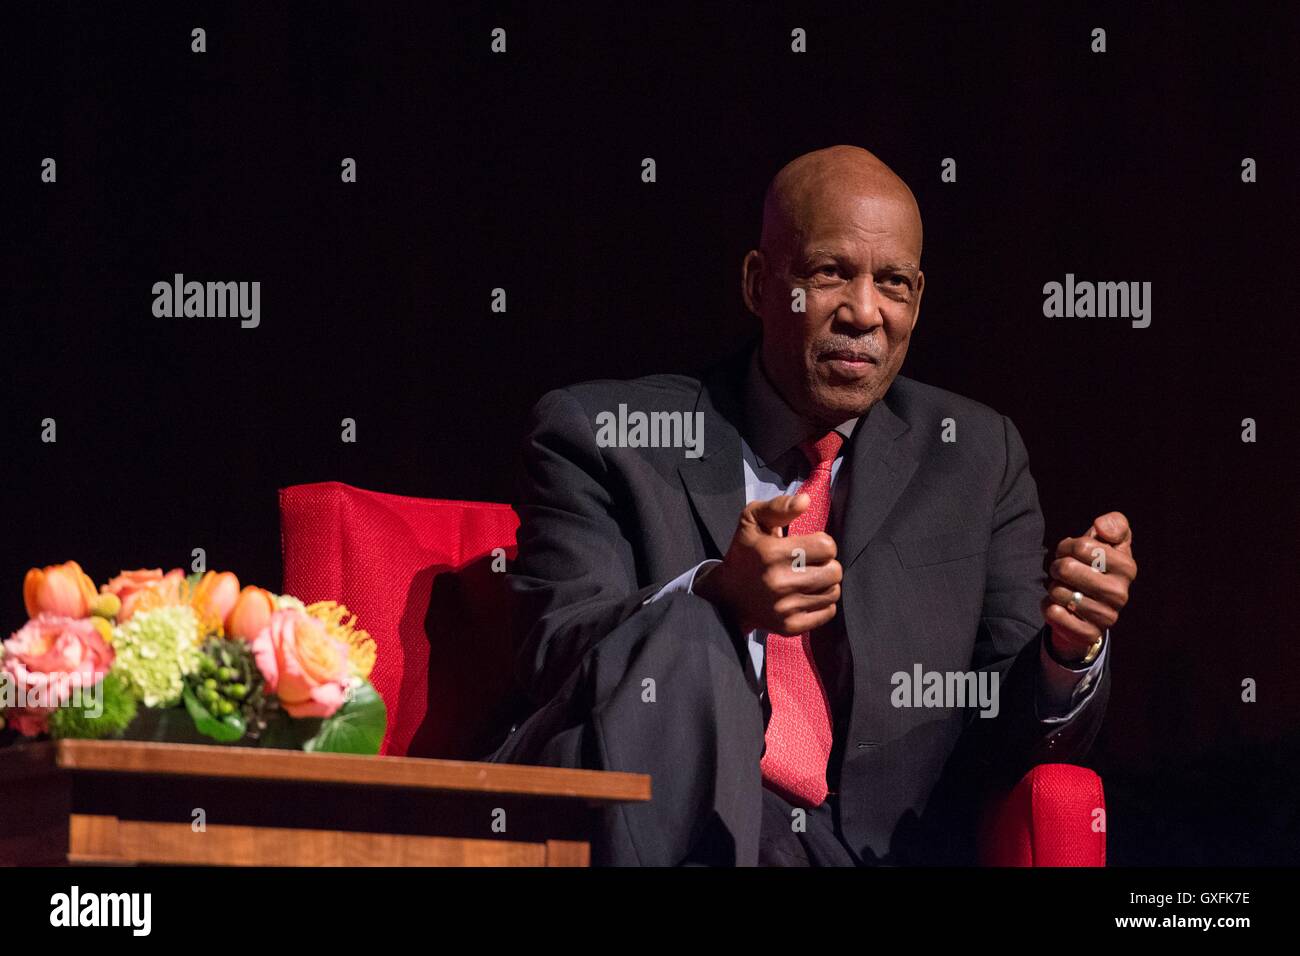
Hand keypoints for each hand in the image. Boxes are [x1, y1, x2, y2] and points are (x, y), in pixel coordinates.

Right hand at [694, 494, 841, 636]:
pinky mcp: (790, 627)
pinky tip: (805, 596)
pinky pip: (828, 612)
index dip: (822, 543)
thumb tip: (806, 501)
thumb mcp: (751, 520)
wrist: (726, 597)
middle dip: (826, 564)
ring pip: (833, 592)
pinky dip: (822, 603)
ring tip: (807, 580)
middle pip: (835, 571)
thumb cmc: (745, 553)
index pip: (826, 546)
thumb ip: (778, 507)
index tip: (808, 546)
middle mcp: (779, 582)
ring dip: (825, 584)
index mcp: (772, 553)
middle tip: (810, 564)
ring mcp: (785, 608)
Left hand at [1041, 511, 1136, 662]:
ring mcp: (1107, 617)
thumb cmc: (1096, 566)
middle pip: (1066, 568)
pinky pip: (1055, 615)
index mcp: (1127, 567)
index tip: (1071, 552)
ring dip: (1053, 588)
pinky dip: (1048, 607)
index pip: (1081, 545)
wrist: (1089, 607)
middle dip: (1056, 567)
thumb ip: (1114, 524)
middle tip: (1062, 572)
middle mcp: (1121, 593)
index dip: (1067, 546)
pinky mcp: (1090, 634)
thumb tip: (1102, 527)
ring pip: (1058, 592)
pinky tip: (1059, 606)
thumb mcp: (1108, 541)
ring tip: (1064, 590)